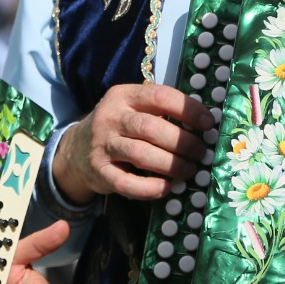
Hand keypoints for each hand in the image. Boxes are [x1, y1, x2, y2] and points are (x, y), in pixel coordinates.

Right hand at [54, 84, 214, 202]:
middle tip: (201, 153)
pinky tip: (166, 187)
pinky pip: (127, 183)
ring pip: (142, 155)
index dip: (188, 110)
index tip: (208, 123)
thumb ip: (161, 112)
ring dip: (172, 165)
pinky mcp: (99, 171)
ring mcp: (102, 144)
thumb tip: (205, 124)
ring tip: (189, 171)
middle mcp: (111, 117)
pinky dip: (150, 188)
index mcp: (123, 95)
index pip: (160, 96)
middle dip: (183, 143)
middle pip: (152, 128)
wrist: (76, 150)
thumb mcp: (133, 109)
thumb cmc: (118, 128)